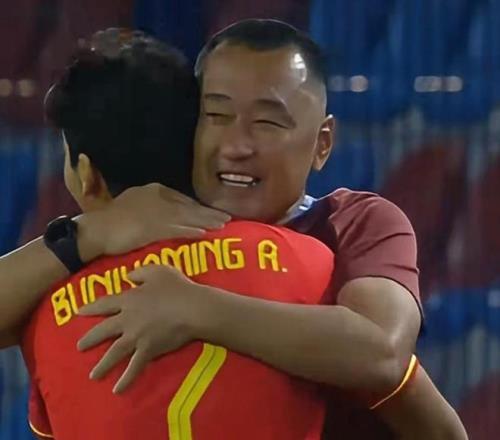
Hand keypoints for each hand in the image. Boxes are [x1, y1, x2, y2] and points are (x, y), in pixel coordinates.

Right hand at [77, 183, 230, 259]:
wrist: (95, 230)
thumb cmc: (112, 221)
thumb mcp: (134, 207)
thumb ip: (152, 207)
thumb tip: (167, 214)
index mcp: (154, 190)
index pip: (183, 199)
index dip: (198, 207)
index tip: (210, 213)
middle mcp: (158, 197)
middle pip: (190, 206)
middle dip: (209, 213)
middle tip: (227, 218)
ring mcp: (156, 211)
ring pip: (188, 217)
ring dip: (207, 221)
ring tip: (223, 225)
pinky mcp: (153, 227)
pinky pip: (177, 229)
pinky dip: (191, 231)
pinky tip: (204, 234)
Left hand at [77, 264, 208, 392]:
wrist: (192, 308)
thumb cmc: (177, 287)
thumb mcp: (158, 271)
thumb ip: (140, 272)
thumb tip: (128, 276)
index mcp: (129, 300)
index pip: (105, 304)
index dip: (91, 308)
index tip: (79, 313)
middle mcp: (127, 320)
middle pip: (104, 330)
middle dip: (90, 339)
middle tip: (79, 347)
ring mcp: (136, 337)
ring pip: (114, 353)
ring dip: (103, 365)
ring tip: (93, 375)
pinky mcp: (148, 350)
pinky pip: (134, 367)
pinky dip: (126, 379)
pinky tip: (117, 390)